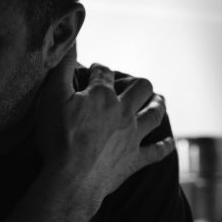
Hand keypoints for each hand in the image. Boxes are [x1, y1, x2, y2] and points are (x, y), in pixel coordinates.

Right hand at [36, 45, 174, 211]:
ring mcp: (133, 136)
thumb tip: (67, 42)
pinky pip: (157, 151)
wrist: (72, 179)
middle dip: (137, 82)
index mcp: (102, 95)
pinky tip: (170, 142)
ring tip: (158, 100)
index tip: (92, 70)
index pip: (103, 73)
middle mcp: (123, 112)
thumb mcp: (52, 98)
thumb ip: (61, 69)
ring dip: (158, 104)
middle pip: (141, 88)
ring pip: (155, 114)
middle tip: (130, 83)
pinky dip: (165, 146)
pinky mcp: (135, 159)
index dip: (97, 69)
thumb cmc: (58, 138)